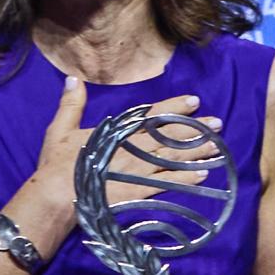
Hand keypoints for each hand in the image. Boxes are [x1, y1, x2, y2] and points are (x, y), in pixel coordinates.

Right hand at [18, 84, 206, 237]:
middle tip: (218, 122)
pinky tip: (203, 174)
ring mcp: (137, 171)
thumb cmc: (57, 165)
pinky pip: (167, 184)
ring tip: (218, 147)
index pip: (151, 115)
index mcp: (117, 133)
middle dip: (195, 129)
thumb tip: (72, 78)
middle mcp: (132, 149)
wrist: (56, 196)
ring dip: (197, 152)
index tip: (194, 100)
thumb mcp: (60, 131)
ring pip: (173, 158)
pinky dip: (185, 179)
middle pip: (169, 136)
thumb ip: (71, 105)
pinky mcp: (138, 192)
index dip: (174, 107)